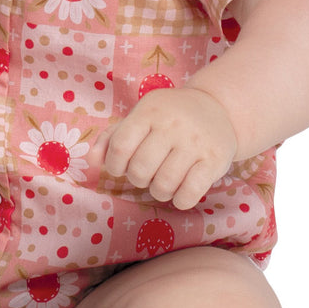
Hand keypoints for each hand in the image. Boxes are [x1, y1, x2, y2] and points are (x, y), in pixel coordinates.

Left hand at [97, 87, 237, 210]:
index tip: (121, 166)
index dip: (114, 165)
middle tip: (146, 173)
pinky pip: (189, 194)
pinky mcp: (215, 160)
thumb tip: (92, 161)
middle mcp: (173, 125)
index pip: (120, 147)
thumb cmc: (168, 116)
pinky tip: (181, 192)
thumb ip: (112, 138)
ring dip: (158, 192)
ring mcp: (196, 142)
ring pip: (163, 186)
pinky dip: (180, 201)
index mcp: (149, 111)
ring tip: (163, 182)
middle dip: (137, 179)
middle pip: (140, 170)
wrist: (216, 107)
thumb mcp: (140, 117)